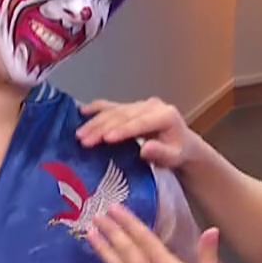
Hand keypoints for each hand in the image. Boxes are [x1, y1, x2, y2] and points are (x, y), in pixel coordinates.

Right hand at [76, 97, 209, 170]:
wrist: (182, 143)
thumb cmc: (177, 152)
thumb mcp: (174, 157)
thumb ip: (161, 153)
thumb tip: (145, 149)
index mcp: (165, 115)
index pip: (140, 122)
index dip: (122, 130)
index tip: (106, 139)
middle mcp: (151, 106)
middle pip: (123, 115)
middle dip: (101, 127)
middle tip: (84, 140)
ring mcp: (140, 104)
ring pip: (114, 111)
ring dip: (95, 122)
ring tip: (79, 134)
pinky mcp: (131, 106)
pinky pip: (112, 106)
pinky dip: (96, 108)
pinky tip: (81, 111)